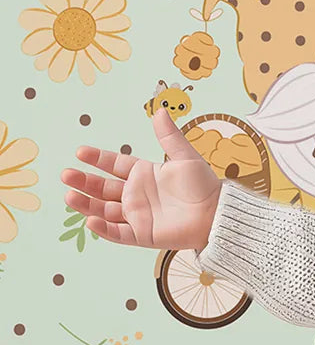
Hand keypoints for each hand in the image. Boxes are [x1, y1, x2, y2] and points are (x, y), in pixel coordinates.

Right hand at [59, 108, 222, 250]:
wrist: (218, 214)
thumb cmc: (204, 186)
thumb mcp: (185, 157)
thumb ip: (169, 136)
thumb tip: (160, 110)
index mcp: (144, 174)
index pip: (114, 164)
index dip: (97, 158)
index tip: (80, 151)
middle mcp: (136, 195)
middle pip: (102, 188)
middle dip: (84, 182)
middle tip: (66, 174)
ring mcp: (138, 215)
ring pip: (104, 210)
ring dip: (86, 204)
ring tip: (69, 195)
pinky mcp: (143, 234)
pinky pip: (118, 233)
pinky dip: (103, 228)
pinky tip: (90, 220)